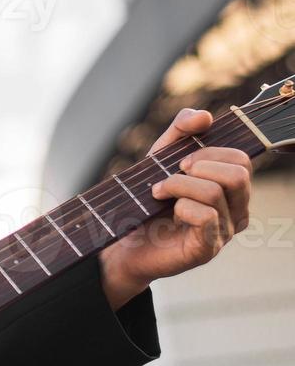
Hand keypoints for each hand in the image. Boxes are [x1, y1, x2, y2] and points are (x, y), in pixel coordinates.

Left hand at [99, 108, 252, 309]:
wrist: (123, 240)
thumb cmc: (146, 200)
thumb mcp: (160, 157)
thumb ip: (181, 131)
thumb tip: (204, 116)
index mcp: (231, 189)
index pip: (241, 160)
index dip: (211, 151)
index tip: (181, 159)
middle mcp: (236, 211)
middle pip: (238, 174)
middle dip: (199, 165)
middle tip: (172, 172)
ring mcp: (224, 232)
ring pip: (215, 192)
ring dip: (178, 184)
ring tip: (158, 192)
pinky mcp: (207, 249)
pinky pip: (206, 217)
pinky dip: (181, 205)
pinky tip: (168, 211)